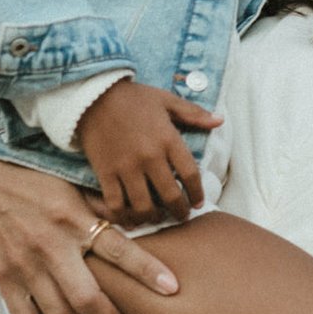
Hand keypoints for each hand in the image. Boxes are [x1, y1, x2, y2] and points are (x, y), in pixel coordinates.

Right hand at [0, 154, 178, 313]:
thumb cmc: (35, 179)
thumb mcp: (73, 184)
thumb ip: (104, 206)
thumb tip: (144, 218)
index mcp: (73, 217)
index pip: (118, 248)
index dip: (147, 271)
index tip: (173, 289)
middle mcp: (50, 244)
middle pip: (88, 297)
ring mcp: (24, 265)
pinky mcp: (4, 278)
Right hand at [74, 83, 219, 225]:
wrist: (93, 95)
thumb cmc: (133, 98)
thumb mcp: (167, 100)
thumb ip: (194, 114)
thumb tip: (220, 121)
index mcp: (168, 139)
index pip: (191, 175)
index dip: (197, 193)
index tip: (198, 203)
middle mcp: (149, 157)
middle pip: (171, 196)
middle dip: (179, 211)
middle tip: (181, 216)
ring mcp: (126, 168)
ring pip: (144, 206)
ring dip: (154, 217)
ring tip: (157, 217)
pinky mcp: (105, 173)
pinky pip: (116, 204)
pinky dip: (123, 216)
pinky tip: (130, 218)